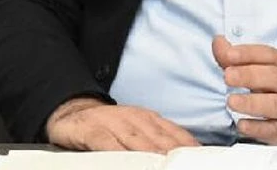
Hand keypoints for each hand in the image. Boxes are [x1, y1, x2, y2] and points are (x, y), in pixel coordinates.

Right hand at [45, 96, 200, 151]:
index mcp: (150, 119)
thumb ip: (159, 141)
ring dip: (152, 155)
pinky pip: (107, 142)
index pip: (176, 134)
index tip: (202, 159)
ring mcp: (114, 123)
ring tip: (164, 165)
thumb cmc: (111, 127)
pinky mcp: (93, 130)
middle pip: (160, 139)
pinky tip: (125, 161)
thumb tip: (184, 155)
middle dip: (175, 154)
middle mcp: (135, 119)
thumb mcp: (138, 131)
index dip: (189, 147)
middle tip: (185, 165)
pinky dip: (117, 152)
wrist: (74, 112)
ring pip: (137, 141)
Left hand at [212, 35, 276, 145]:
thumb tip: (218, 43)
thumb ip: (243, 59)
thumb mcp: (274, 72)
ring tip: (232, 101)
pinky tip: (242, 125)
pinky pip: (276, 131)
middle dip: (250, 75)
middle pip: (275, 78)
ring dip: (252, 104)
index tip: (228, 54)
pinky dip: (258, 129)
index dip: (249, 53)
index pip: (271, 56)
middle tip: (228, 76)